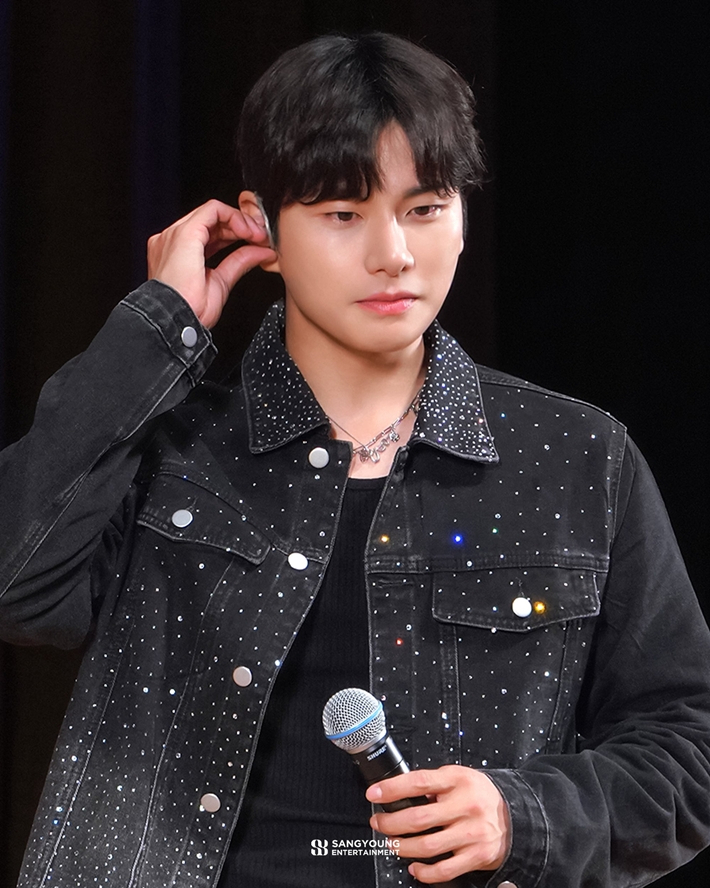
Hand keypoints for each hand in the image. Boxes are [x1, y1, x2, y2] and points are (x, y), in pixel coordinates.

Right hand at [147, 199, 276, 328]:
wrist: (176, 321)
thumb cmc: (190, 310)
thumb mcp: (221, 282)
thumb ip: (238, 262)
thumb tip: (260, 253)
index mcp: (177, 253)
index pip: (209, 232)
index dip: (235, 233)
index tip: (255, 242)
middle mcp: (172, 240)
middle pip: (212, 221)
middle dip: (241, 225)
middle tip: (262, 238)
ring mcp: (175, 235)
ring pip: (213, 213)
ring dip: (240, 221)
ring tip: (258, 235)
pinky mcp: (185, 233)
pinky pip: (212, 210)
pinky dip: (234, 217)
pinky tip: (248, 231)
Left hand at [367, 765, 509, 883]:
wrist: (516, 816)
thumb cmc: (481, 795)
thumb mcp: (459, 777)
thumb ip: (435, 783)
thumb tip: (402, 792)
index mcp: (458, 781)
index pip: (419, 782)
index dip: (393, 788)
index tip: (374, 793)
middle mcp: (465, 806)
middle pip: (418, 818)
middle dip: (390, 823)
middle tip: (379, 823)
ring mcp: (471, 833)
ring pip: (427, 846)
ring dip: (402, 847)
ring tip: (392, 844)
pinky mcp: (476, 856)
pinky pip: (444, 869)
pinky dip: (424, 872)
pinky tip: (415, 867)